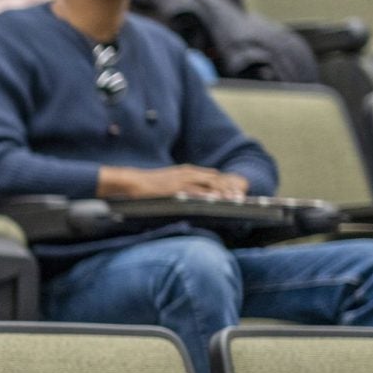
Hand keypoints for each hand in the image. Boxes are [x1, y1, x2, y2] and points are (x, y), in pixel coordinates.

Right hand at [99, 164, 250, 200]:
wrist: (131, 182)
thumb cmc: (147, 186)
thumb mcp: (168, 184)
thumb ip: (182, 188)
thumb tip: (192, 198)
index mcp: (187, 171)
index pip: (213, 176)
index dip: (226, 184)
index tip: (236, 194)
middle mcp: (188, 173)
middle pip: (216, 178)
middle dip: (229, 188)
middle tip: (240, 198)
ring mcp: (183, 179)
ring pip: (210, 183)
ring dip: (223, 192)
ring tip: (234, 201)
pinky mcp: (176, 188)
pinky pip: (196, 191)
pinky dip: (208, 196)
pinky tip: (216, 201)